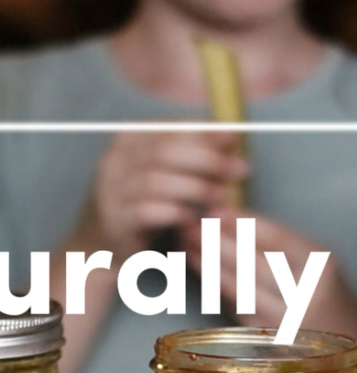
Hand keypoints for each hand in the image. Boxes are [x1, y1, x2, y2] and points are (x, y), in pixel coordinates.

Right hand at [89, 132, 246, 259]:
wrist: (99, 246)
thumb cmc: (141, 207)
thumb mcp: (161, 175)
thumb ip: (187, 158)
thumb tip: (231, 143)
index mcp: (128, 139)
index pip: (170, 127)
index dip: (205, 131)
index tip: (236, 137)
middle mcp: (116, 159)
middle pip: (166, 151)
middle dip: (209, 159)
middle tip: (240, 170)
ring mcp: (112, 189)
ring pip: (158, 180)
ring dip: (197, 188)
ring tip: (224, 197)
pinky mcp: (115, 218)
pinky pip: (148, 212)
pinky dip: (176, 214)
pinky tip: (196, 220)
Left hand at [183, 208, 340, 329]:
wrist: (353, 342)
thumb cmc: (330, 295)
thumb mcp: (319, 262)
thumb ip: (281, 245)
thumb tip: (229, 221)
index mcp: (321, 264)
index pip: (275, 237)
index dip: (240, 222)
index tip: (214, 209)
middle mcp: (307, 293)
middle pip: (252, 262)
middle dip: (216, 242)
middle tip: (190, 225)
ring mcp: (289, 320)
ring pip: (241, 289)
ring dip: (210, 265)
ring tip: (189, 246)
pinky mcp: (274, 340)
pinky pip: (239, 308)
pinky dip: (218, 288)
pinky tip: (204, 273)